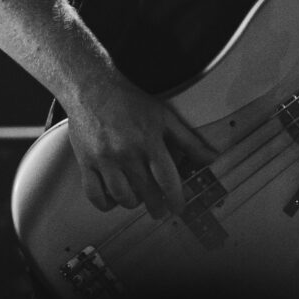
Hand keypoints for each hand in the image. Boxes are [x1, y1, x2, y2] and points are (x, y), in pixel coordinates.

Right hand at [61, 73, 218, 218]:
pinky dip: (106, 203)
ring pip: (122, 197)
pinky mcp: (86, 162)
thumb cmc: (129, 101)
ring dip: (133, 203)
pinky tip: (113, 199)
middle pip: (146, 193)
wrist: (92, 88)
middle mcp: (126, 152)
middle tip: (160, 210)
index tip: (179, 207)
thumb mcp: (164, 116)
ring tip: (139, 200)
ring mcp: (104, 159)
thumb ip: (188, 140)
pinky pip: (95, 195)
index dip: (176, 198)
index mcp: (148, 140)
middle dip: (157, 207)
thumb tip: (212, 157)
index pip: (167, 179)